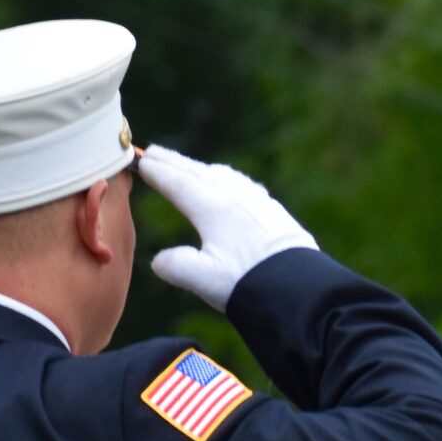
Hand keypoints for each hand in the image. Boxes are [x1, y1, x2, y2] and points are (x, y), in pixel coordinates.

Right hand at [136, 146, 317, 311]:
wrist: (301, 288)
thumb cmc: (251, 284)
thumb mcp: (205, 279)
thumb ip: (177, 266)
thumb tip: (159, 260)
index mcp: (213, 209)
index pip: (179, 184)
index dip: (158, 172)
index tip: (141, 161)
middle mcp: (235, 197)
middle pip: (198, 173)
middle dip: (174, 162)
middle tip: (153, 152)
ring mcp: (257, 202)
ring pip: (222, 176)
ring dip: (200, 169)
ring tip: (186, 167)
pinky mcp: (274, 212)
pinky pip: (243, 185)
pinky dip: (226, 178)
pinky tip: (230, 184)